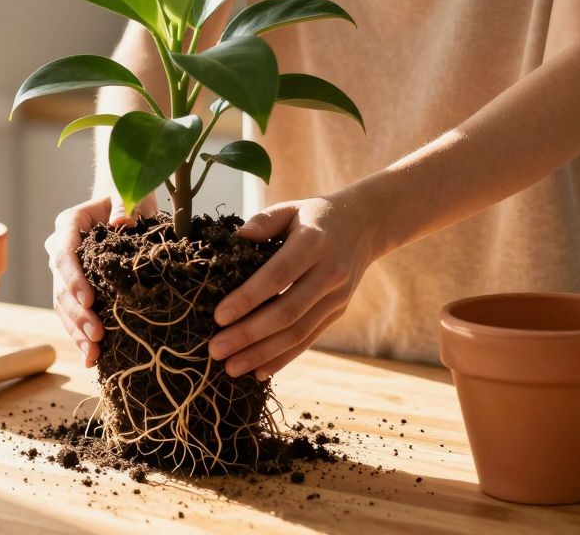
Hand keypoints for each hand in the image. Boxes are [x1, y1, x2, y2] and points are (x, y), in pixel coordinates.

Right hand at [47, 191, 157, 365]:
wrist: (126, 203)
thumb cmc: (129, 196)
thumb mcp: (131, 194)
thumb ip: (125, 205)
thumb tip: (122, 222)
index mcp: (70, 224)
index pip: (65, 253)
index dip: (74, 278)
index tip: (90, 300)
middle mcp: (60, 249)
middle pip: (61, 285)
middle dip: (78, 314)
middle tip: (97, 335)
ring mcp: (66, 272)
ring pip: (63, 305)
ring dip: (77, 331)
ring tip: (93, 354)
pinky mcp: (76, 289)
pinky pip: (73, 314)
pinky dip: (81, 335)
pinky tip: (92, 358)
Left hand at [208, 188, 376, 380]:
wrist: (364, 226)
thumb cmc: (313, 216)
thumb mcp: (289, 208)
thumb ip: (262, 222)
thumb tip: (234, 241)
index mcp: (314, 242)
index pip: (278, 275)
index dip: (248, 298)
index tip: (218, 316)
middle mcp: (330, 273)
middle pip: (287, 312)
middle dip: (248, 335)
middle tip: (215, 350)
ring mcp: (336, 297)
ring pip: (298, 333)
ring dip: (262, 354)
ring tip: (230, 368)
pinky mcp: (337, 313)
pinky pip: (308, 340)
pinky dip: (283, 358)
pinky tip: (258, 372)